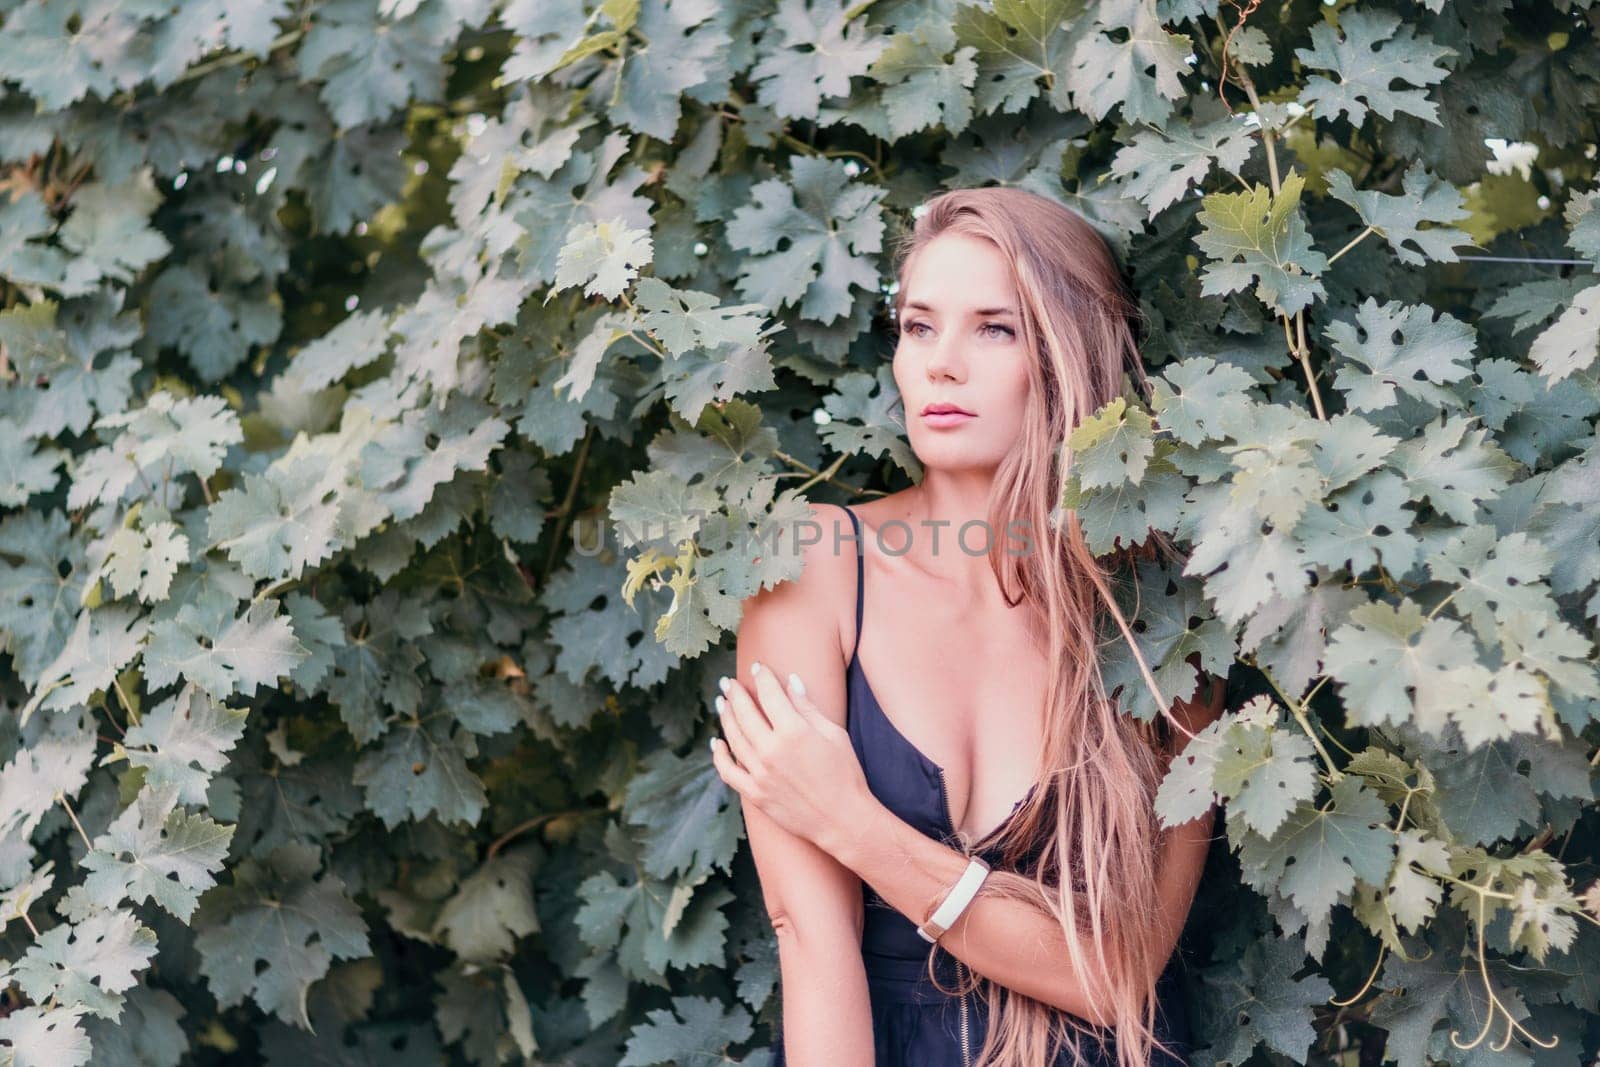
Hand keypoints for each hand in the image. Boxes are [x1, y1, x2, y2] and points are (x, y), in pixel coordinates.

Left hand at [709, 661, 870, 849]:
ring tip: (722, 702)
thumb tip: (791, 681)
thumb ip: (808, 707)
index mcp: (794, 731)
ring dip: (725, 716)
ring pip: (733, 737)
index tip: (757, 667)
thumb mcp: (834, 734)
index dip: (762, 677)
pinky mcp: (755, 794)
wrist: (843, 820)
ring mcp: (759, 774)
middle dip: (735, 693)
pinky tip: (718, 742)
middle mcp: (771, 750)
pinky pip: (728, 771)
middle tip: (729, 682)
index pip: (770, 694)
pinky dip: (719, 755)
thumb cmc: (846, 775)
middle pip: (745, 713)